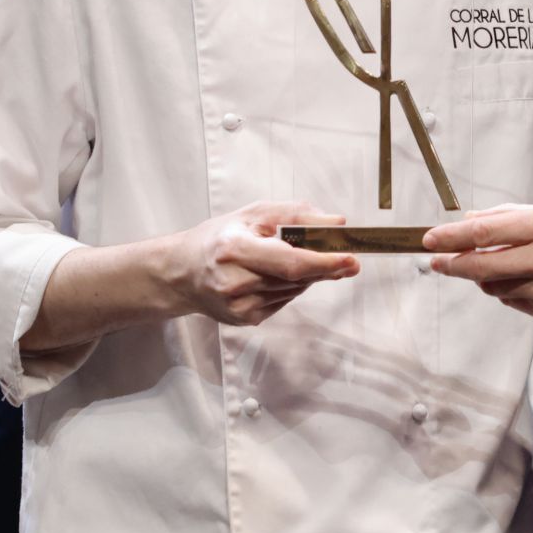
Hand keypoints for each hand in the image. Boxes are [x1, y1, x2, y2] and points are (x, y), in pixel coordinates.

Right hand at [164, 202, 358, 326]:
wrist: (182, 272)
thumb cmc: (220, 237)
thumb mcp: (255, 214)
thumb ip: (297, 215)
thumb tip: (337, 222)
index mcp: (233, 249)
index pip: (290, 262)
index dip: (324, 262)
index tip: (350, 259)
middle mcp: (234, 282)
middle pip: (296, 278)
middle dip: (325, 267)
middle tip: (348, 258)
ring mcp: (239, 306)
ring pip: (294, 290)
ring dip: (308, 275)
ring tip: (296, 258)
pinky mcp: (244, 319)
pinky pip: (283, 300)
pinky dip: (290, 286)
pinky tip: (275, 275)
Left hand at [423, 204, 532, 322]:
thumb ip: (517, 217)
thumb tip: (477, 220)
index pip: (484, 232)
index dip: (451, 237)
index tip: (431, 239)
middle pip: (480, 266)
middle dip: (453, 264)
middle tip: (438, 262)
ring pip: (496, 288)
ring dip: (485, 278)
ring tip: (494, 267)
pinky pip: (517, 303)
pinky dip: (510, 292)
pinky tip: (521, 281)